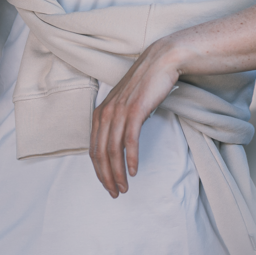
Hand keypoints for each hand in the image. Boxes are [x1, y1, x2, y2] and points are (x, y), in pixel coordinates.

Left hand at [90, 34, 191, 196]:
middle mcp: (105, 113)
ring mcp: (119, 112)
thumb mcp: (127, 104)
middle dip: (106, 176)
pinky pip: (129, 140)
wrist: (161, 62)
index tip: (108, 185)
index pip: (94, 149)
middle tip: (115, 193)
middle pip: (100, 153)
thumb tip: (120, 144)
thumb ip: (119, 121)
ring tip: (124, 187)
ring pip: (113, 150)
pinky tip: (134, 170)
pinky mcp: (134, 110)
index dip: (99, 171)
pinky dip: (131, 158)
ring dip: (118, 172)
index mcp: (100, 113)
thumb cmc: (146, 84)